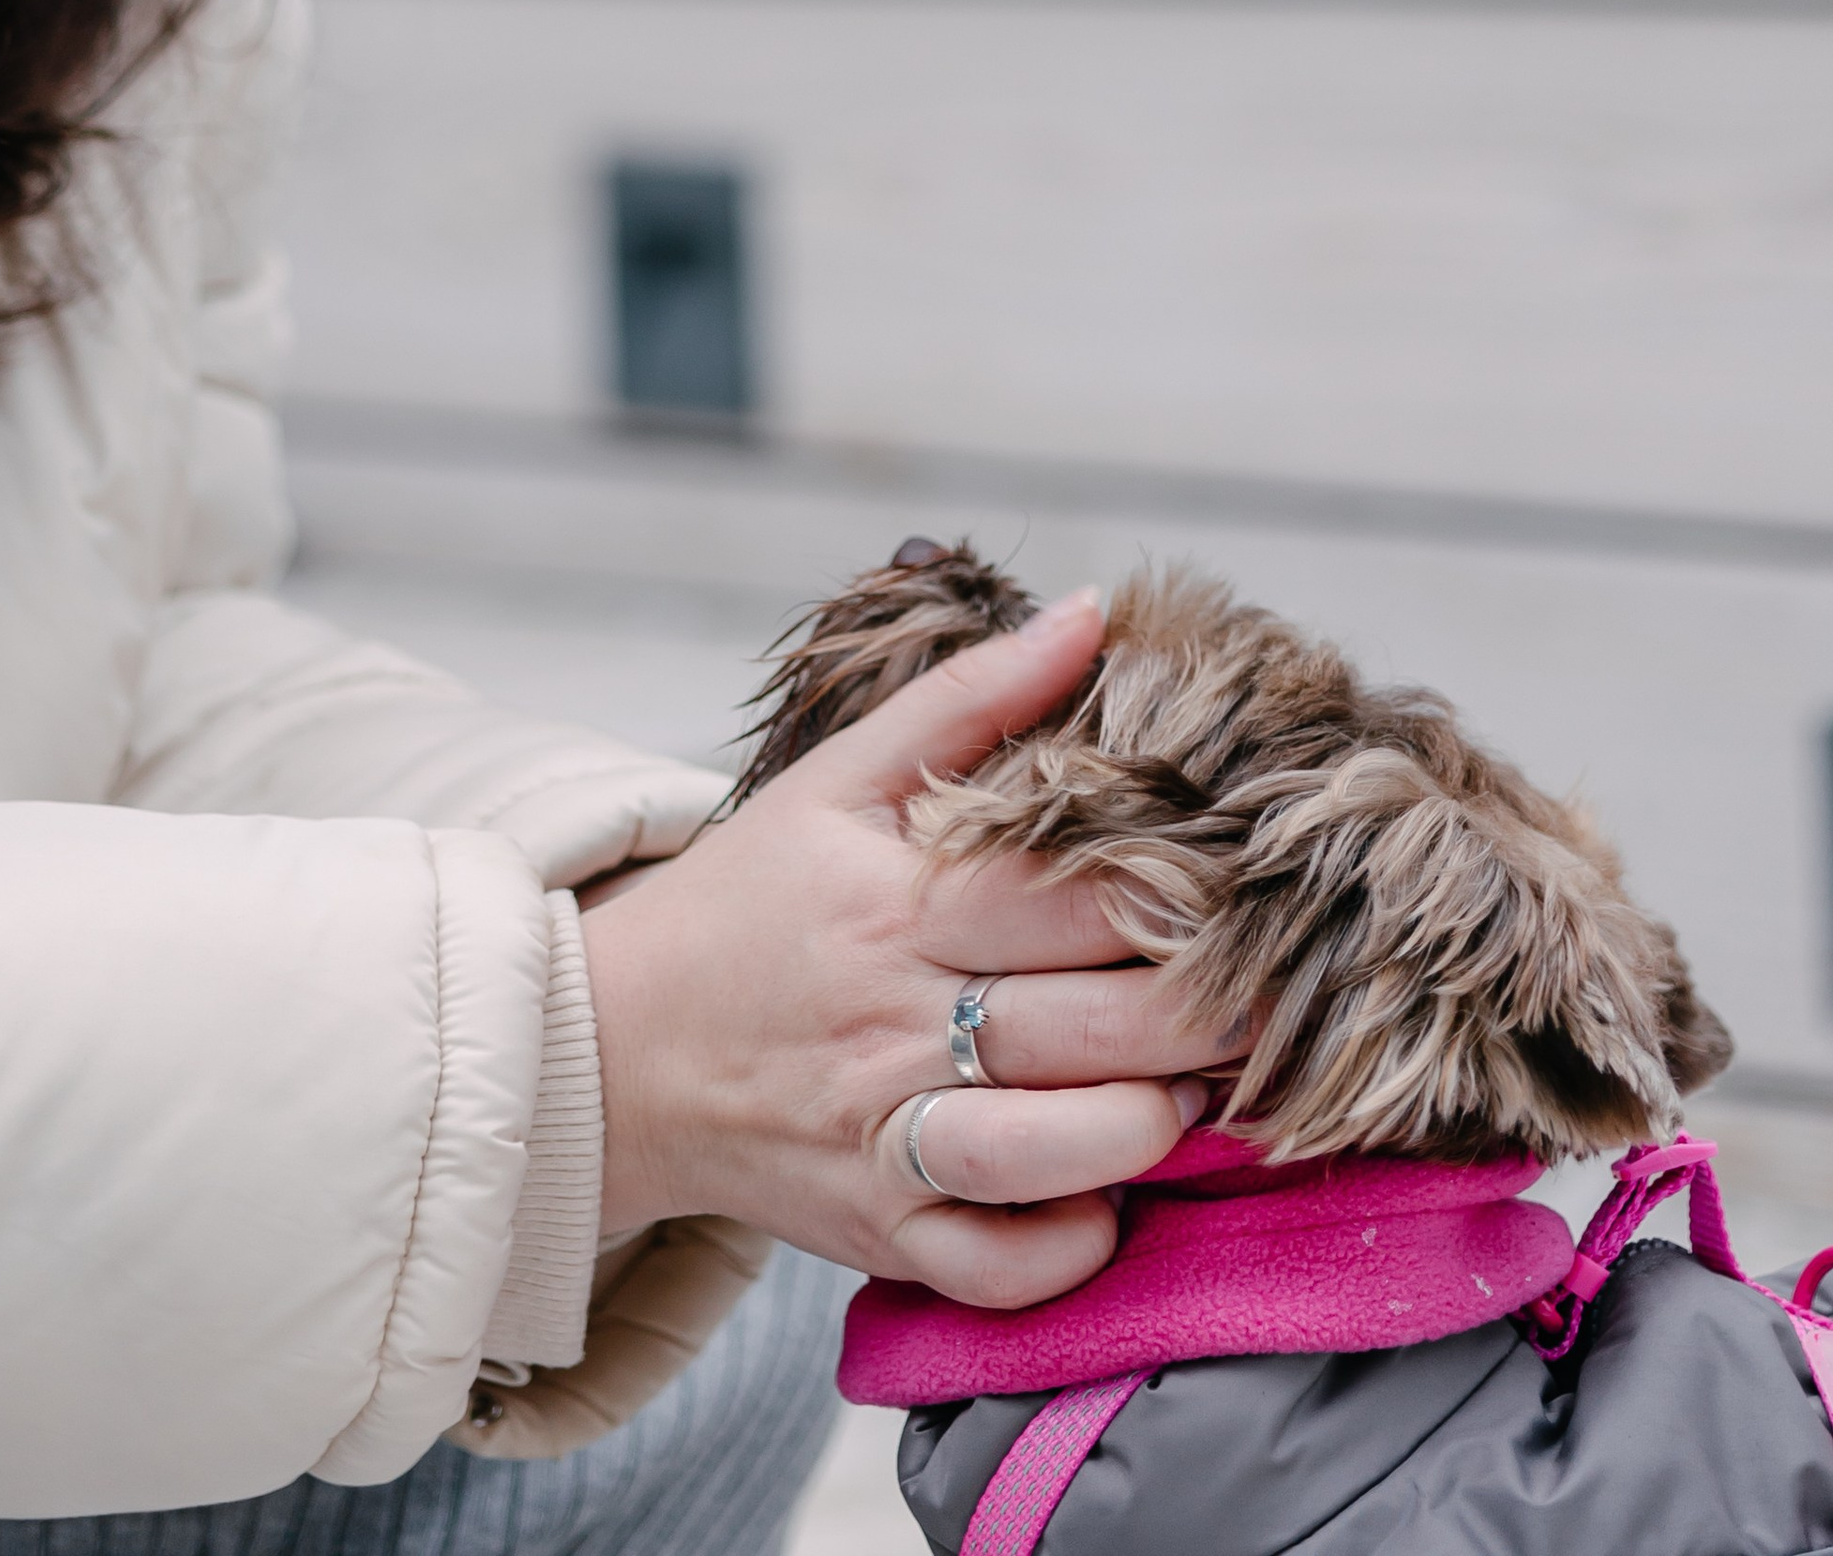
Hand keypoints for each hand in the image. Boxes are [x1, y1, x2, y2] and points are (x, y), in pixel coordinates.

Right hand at [578, 589, 1232, 1309]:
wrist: (613, 1044)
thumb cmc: (749, 901)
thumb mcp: (838, 776)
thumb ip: (973, 693)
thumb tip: (1094, 612)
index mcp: (892, 899)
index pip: (1068, 896)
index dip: (1180, 895)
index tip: (1248, 891)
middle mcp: (890, 1019)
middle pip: (1082, 1025)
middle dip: (1201, 1018)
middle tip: (1265, 1000)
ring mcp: (881, 1134)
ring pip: (1046, 1154)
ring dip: (1145, 1130)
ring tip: (1195, 1095)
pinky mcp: (874, 1227)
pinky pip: (992, 1267)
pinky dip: (1066, 1250)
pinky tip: (1109, 1200)